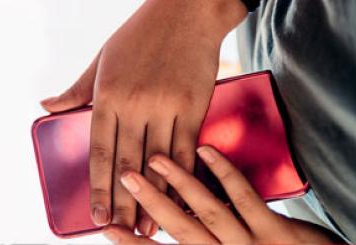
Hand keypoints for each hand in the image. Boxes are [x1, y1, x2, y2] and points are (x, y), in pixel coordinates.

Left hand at [40, 0, 245, 234]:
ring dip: (153, 199)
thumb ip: (76, 90)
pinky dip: (182, 178)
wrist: (185, 11)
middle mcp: (134, 103)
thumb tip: (45, 107)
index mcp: (107, 94)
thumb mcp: (101, 59)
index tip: (96, 214)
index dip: (98, 185)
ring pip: (157, 162)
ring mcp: (166, 106)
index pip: (99, 149)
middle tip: (121, 233)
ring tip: (149, 228)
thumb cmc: (138, 35)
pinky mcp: (194, 106)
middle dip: (123, 202)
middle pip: (127, 163)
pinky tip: (178, 198)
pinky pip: (186, 149)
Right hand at [104, 147, 341, 243]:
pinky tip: (205, 152)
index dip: (133, 244)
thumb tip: (173, 220)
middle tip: (124, 177)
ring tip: (154, 159)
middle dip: (149, 203)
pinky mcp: (279, 233)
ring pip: (207, 211)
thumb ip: (206, 243)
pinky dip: (223, 174)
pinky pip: (246, 198)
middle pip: (180, 230)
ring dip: (179, 183)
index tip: (107, 227)